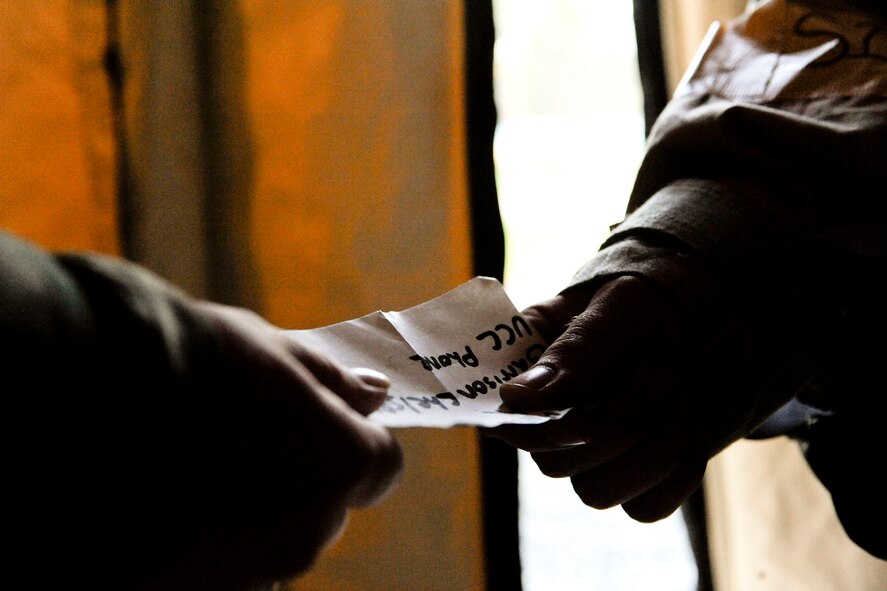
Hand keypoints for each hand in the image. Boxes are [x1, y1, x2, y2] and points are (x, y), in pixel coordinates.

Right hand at [147, 303, 402, 590]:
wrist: (89, 422)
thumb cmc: (196, 368)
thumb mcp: (273, 349)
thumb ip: (331, 379)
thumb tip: (375, 393)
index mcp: (344, 463)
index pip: (380, 463)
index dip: (349, 437)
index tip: (310, 418)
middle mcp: (314, 529)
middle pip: (324, 505)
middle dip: (296, 477)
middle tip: (236, 440)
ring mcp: (257, 571)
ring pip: (272, 541)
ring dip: (249, 516)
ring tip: (189, 474)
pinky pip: (222, 570)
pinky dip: (205, 546)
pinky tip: (165, 509)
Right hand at [486, 275, 747, 521]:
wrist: (732, 311)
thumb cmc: (667, 296)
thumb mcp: (627, 304)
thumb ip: (576, 349)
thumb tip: (514, 399)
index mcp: (532, 363)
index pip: (504, 419)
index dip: (536, 427)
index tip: (583, 415)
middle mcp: (554, 417)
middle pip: (553, 463)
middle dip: (619, 421)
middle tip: (662, 368)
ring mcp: (594, 454)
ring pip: (597, 492)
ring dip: (653, 446)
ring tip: (683, 393)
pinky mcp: (639, 480)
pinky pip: (645, 508)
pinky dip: (677, 473)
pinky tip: (691, 426)